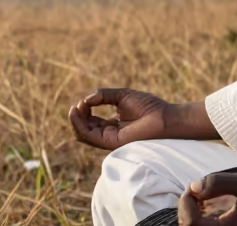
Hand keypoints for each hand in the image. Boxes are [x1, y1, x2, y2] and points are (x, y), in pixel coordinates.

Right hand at [68, 88, 216, 149]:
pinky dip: (79, 125)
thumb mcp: (122, 96)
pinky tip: (77, 112)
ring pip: (84, 134)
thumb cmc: (148, 106)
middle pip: (85, 128)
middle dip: (78, 116)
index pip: (92, 120)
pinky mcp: (110, 141)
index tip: (85, 100)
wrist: (163, 117)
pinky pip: (89, 135)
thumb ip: (104, 96)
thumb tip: (86, 99)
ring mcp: (109, 138)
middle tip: (78, 105)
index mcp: (114, 123)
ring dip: (75, 121)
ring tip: (73, 109)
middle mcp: (110, 132)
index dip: (85, 110)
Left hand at [176, 172, 236, 225]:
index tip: (194, 187)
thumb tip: (194, 186)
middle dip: (188, 209)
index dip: (185, 204)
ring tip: (204, 197)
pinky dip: (204, 221)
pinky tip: (210, 206)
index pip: (191, 225)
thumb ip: (219, 183)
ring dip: (194, 215)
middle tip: (197, 190)